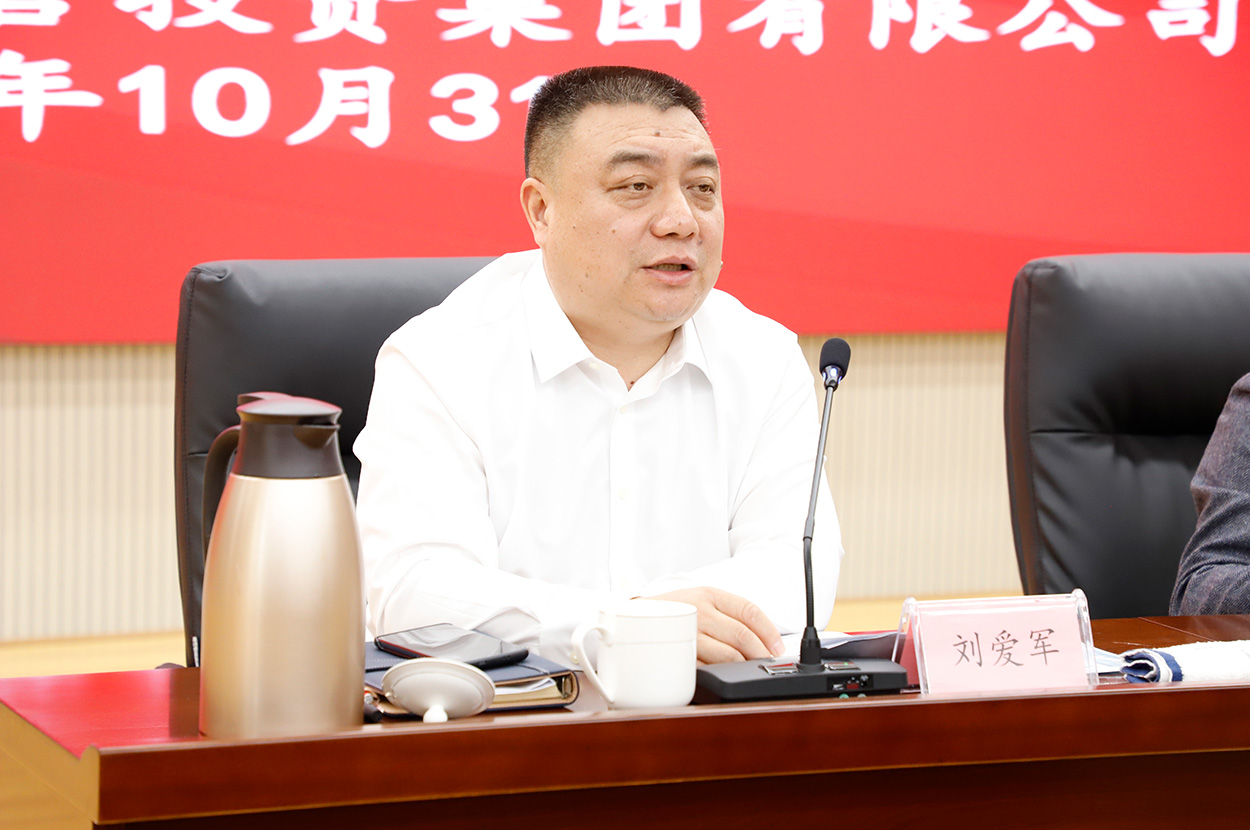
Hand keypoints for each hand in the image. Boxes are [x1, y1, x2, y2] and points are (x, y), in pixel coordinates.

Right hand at [647, 587, 783, 663]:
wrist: (635, 616)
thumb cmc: (676, 610)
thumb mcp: (702, 599)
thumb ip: (730, 613)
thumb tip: (765, 637)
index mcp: (710, 595)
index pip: (749, 611)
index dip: (769, 631)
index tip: (777, 647)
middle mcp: (700, 611)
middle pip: (742, 635)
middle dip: (760, 653)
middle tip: (766, 661)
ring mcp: (689, 633)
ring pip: (728, 655)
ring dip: (744, 666)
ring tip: (749, 669)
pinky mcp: (679, 654)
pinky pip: (708, 669)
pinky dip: (722, 674)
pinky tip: (726, 674)